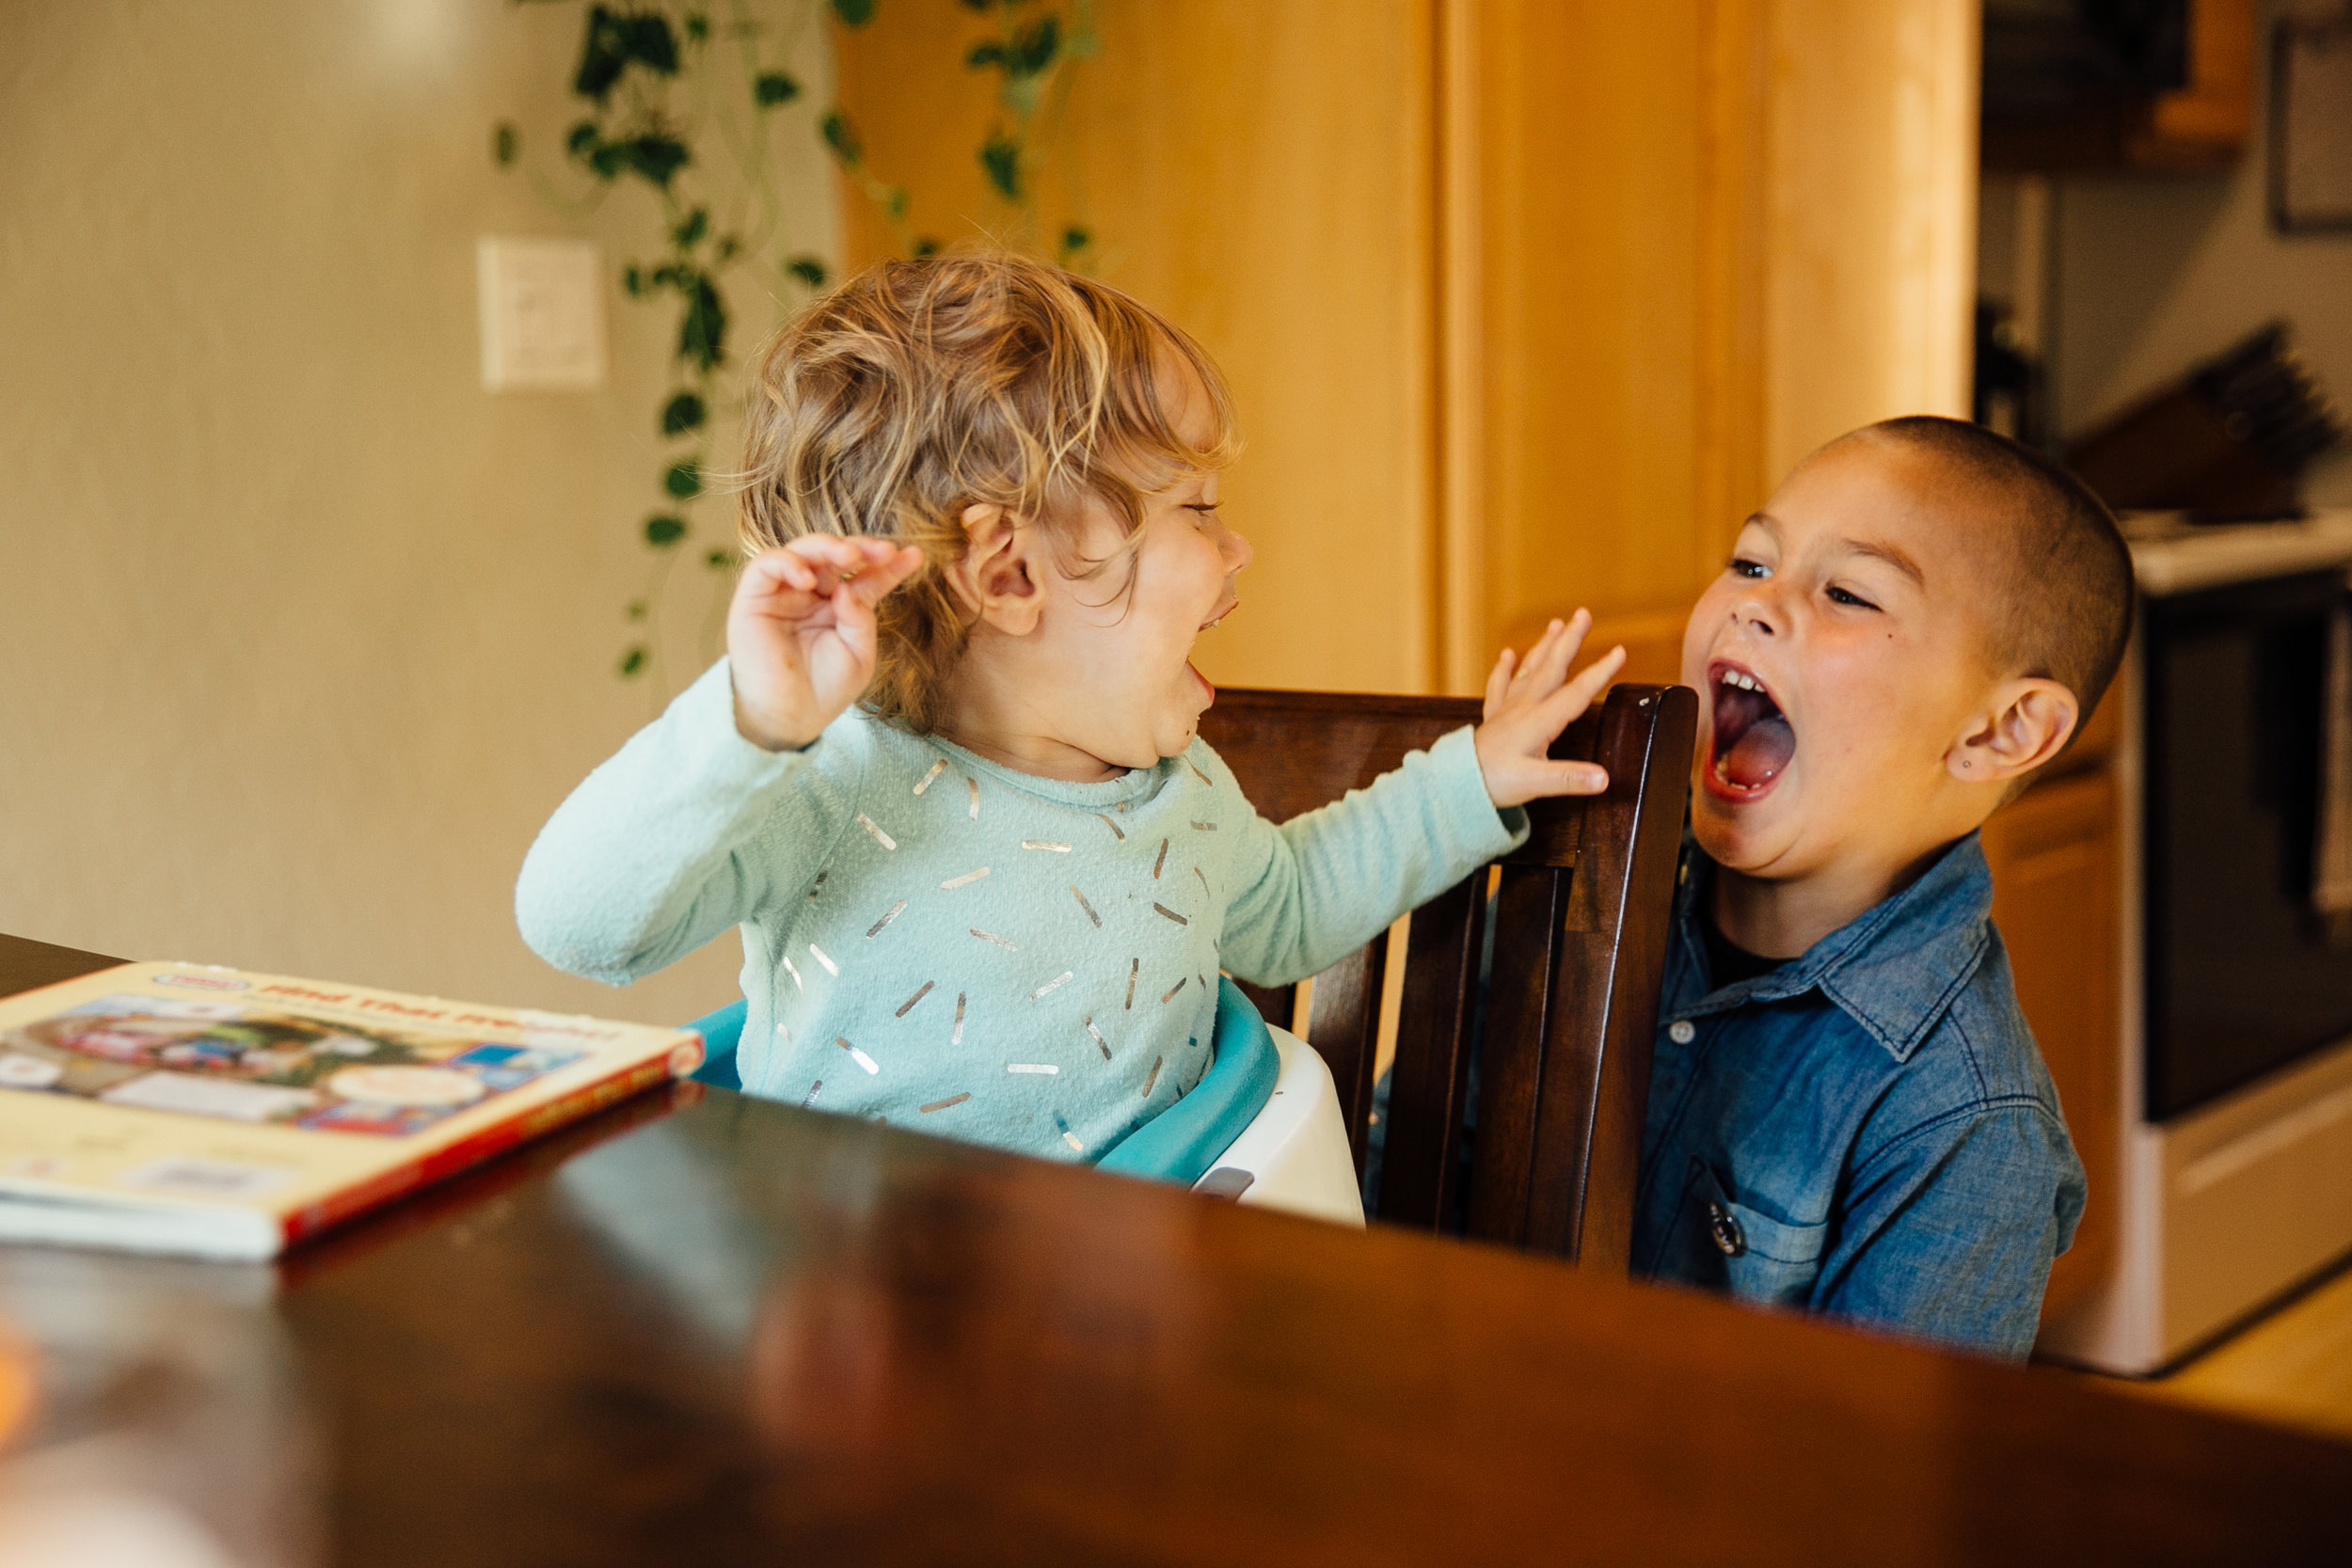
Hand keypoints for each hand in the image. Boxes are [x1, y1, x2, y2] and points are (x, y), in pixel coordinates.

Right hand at [727, 535, 925, 750]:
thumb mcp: (858, 653)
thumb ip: (860, 618)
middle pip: (834, 555)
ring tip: (849, 555)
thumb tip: (846, 587)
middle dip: (859, 547)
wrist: (792, 718)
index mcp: (839, 606)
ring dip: (827, 547)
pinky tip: (809, 579)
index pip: (865, 577)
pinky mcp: (753, 598)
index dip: (888, 565)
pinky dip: (788, 563)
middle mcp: (811, 594)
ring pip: (802, 550)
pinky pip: (765, 565)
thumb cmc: (826, 689)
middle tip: (883, 551)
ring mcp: (783, 594)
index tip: (915, 556)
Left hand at [1471, 611, 1626, 807]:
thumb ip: (1570, 779)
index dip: (1600, 672)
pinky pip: (1499, 686)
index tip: (1620, 652)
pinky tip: (1508, 654)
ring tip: (1556, 623)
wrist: (1455, 783)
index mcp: (1539, 721)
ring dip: (1543, 646)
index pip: (1577, 692)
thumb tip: (1604, 779)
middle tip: (1584, 614)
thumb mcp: (1536, 784)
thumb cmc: (1495, 783)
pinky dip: (1504, 669)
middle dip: (1570, 640)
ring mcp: (1507, 710)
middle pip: (1552, 668)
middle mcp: (1524, 708)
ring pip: (1529, 670)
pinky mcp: (1494, 717)